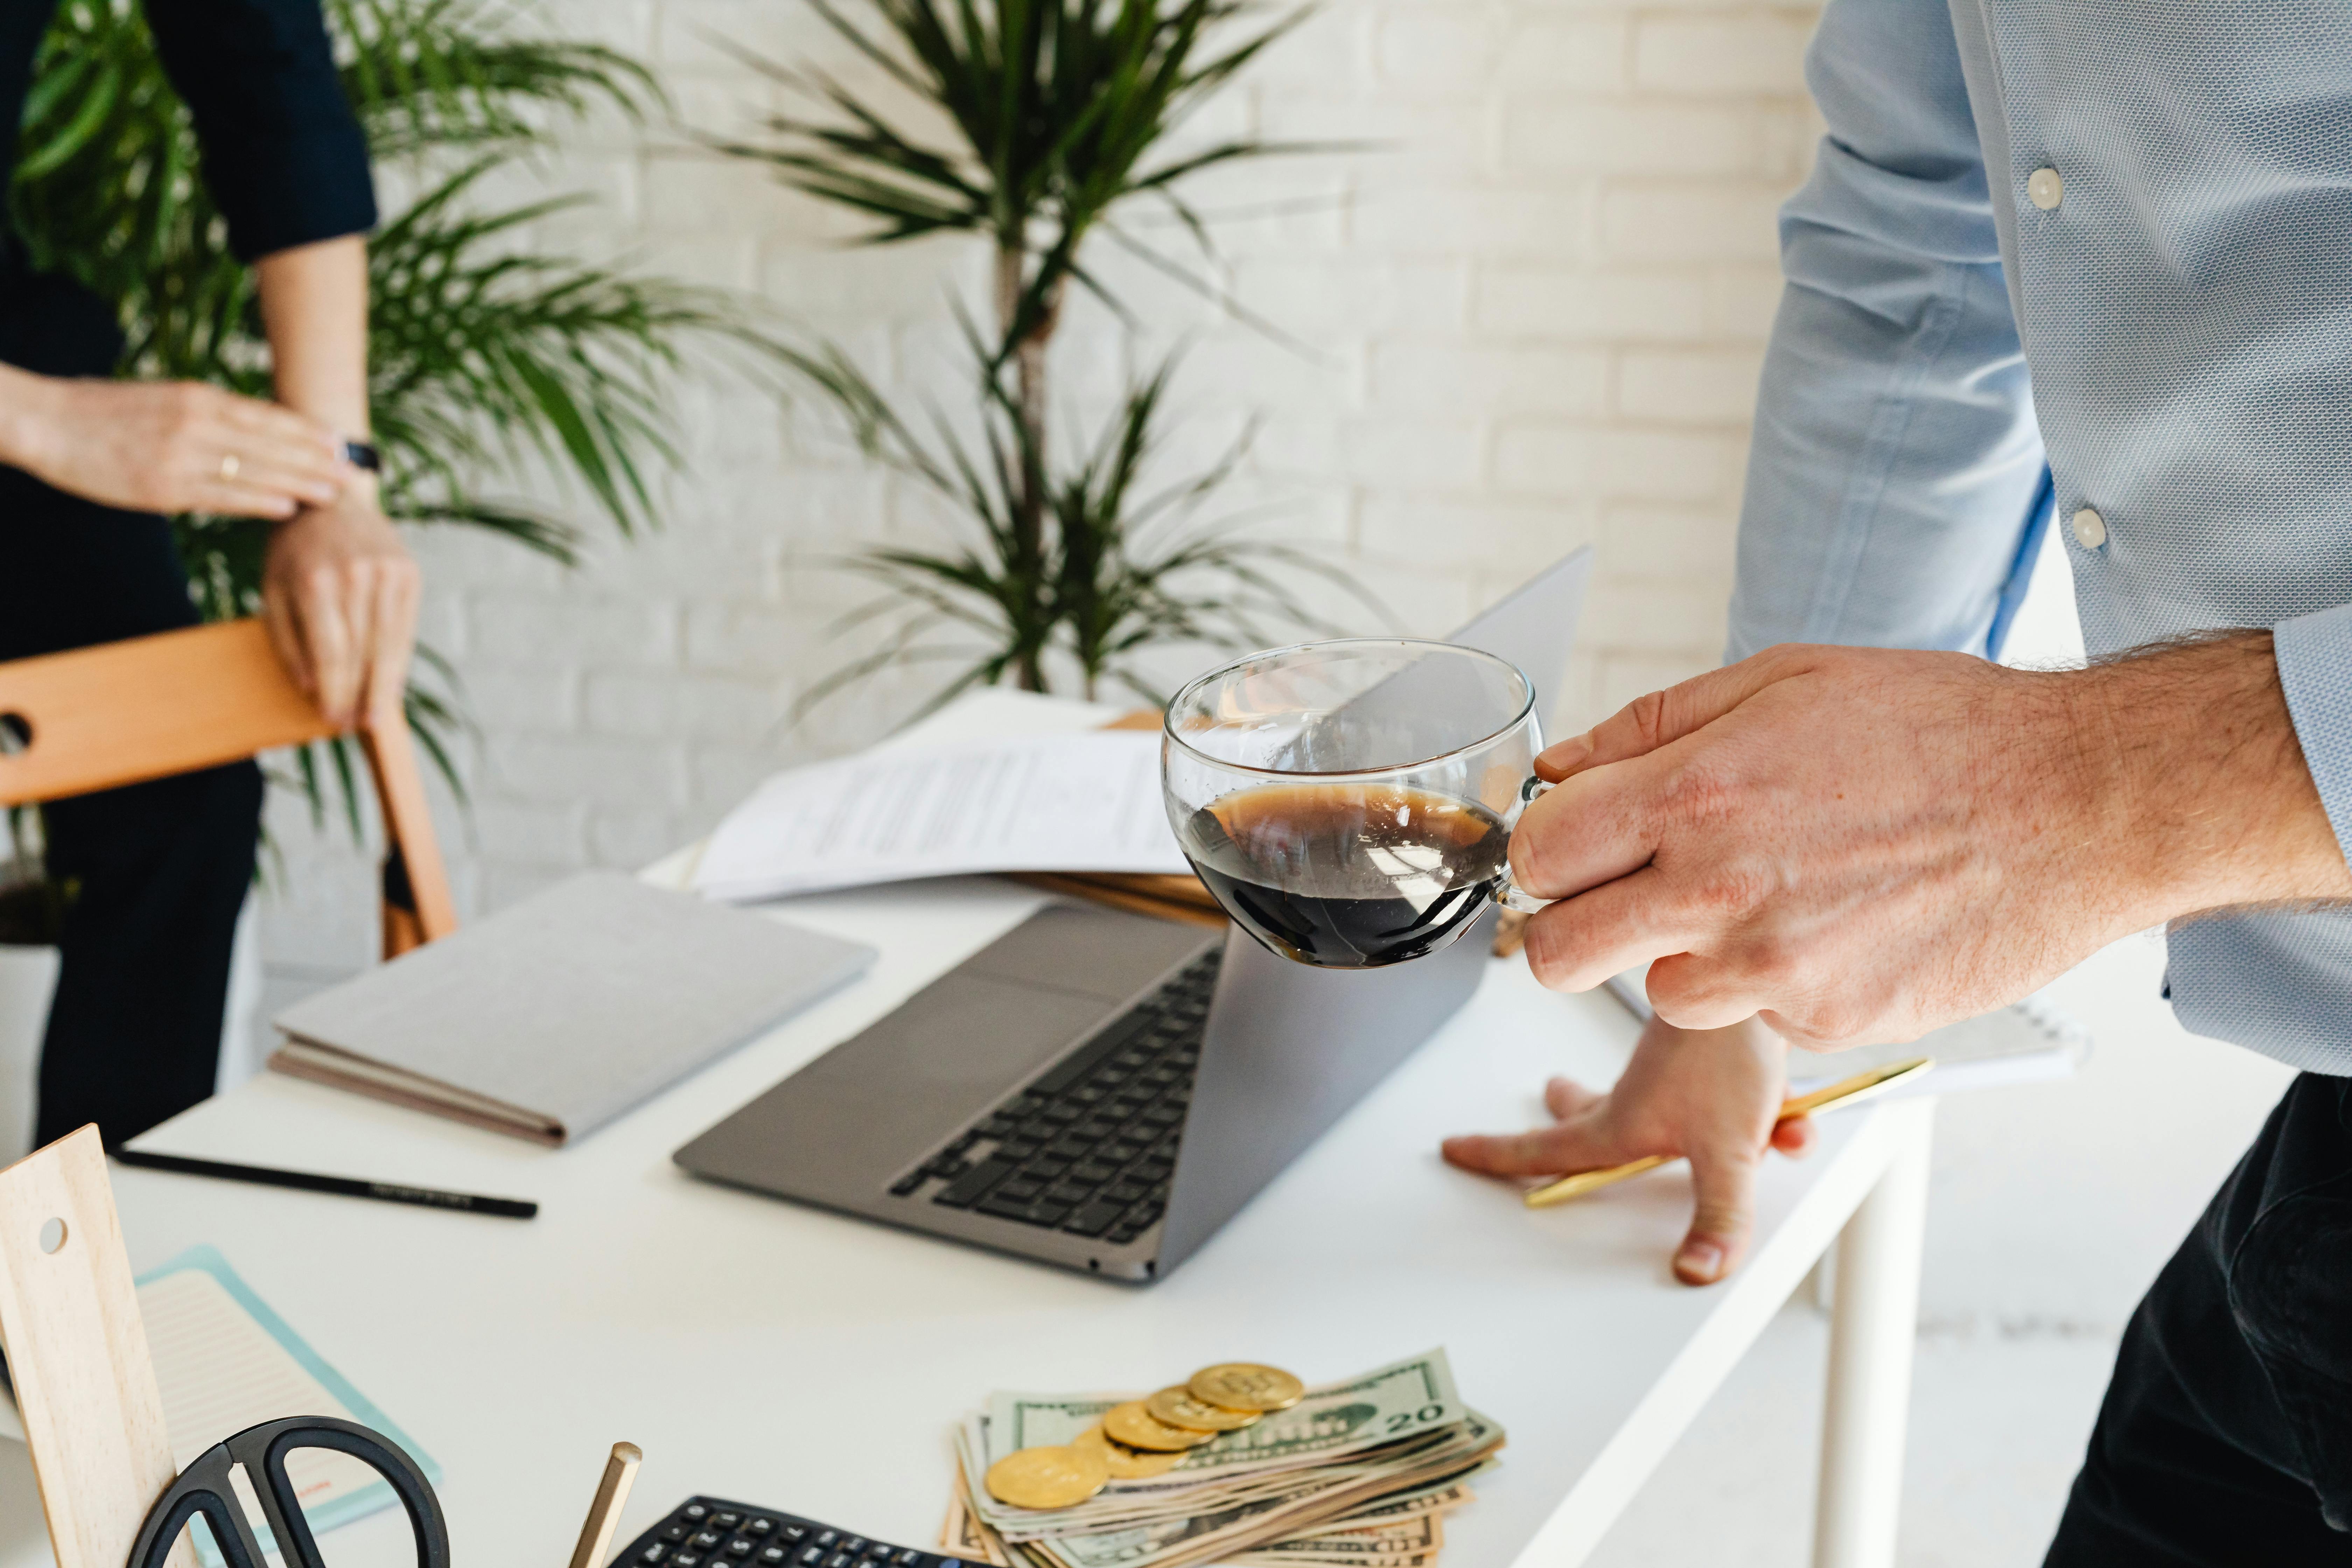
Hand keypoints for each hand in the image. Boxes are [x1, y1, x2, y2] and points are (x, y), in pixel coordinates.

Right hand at [0, 369, 352, 518]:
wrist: (50, 422)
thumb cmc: (110, 413)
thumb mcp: (167, 400)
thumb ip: (211, 414)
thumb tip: (257, 432)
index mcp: (198, 397)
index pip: (267, 416)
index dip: (308, 432)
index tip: (342, 444)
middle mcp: (195, 423)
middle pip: (271, 444)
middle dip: (316, 460)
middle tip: (355, 473)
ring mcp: (179, 456)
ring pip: (253, 471)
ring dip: (299, 483)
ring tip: (335, 493)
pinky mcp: (162, 488)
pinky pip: (219, 496)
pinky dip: (257, 501)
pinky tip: (287, 507)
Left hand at [261, 493, 420, 726]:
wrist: (332, 499)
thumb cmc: (294, 551)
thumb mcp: (273, 590)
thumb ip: (287, 639)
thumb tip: (310, 688)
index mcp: (316, 582)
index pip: (332, 654)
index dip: (334, 692)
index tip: (332, 721)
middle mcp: (357, 577)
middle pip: (363, 655)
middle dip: (358, 696)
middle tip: (354, 726)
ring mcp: (388, 574)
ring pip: (390, 646)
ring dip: (383, 687)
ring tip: (374, 715)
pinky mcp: (410, 573)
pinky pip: (406, 629)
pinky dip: (398, 659)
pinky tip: (390, 683)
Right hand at [1442, 1015, 1813, 1283]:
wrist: (1757, 979)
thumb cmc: (1724, 1050)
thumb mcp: (1727, 1149)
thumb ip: (1720, 1216)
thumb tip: (1699, 1271)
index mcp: (1620, 1125)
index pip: (1544, 1150)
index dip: (1495, 1156)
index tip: (1456, 1147)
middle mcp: (1640, 1099)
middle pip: (1590, 1114)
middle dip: (1567, 1113)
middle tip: (1549, 1097)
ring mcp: (1673, 1076)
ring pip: (1658, 1104)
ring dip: (1674, 1121)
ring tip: (1692, 1135)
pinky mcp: (1712, 1060)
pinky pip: (1728, 1103)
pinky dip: (1760, 1117)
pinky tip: (1793, 1126)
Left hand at [1505, 637, 2346, 1046]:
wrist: (2074, 803)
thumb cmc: (1939, 731)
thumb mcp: (1782, 680)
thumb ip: (1649, 729)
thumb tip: (1558, 765)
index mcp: (1695, 793)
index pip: (1538, 854)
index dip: (1544, 852)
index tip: (1572, 848)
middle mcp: (1719, 888)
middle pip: (1556, 954)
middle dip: (1571, 928)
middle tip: (1622, 898)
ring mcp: (1773, 967)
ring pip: (1653, 994)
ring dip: (1681, 957)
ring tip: (1761, 899)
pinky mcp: (1826, 1020)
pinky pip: (1751, 1016)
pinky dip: (1770, 983)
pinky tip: (1833, 925)